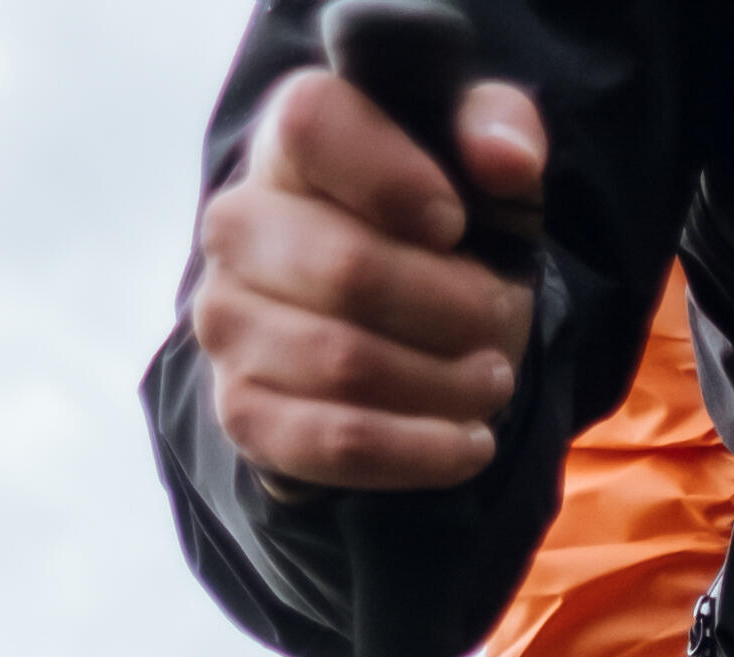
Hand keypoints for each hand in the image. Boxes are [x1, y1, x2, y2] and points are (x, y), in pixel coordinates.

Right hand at [190, 64, 546, 492]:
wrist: (393, 332)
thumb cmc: (436, 236)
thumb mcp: (478, 166)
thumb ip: (500, 129)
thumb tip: (506, 159)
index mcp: (287, 143)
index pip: (313, 126)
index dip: (396, 178)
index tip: (455, 223)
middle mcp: (237, 225)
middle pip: (349, 270)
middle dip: (451, 308)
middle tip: (500, 321)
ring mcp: (227, 321)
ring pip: (347, 364)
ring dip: (444, 385)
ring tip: (492, 380)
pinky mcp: (242, 412)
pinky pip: (337, 443)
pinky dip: (419, 452)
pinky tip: (467, 442)